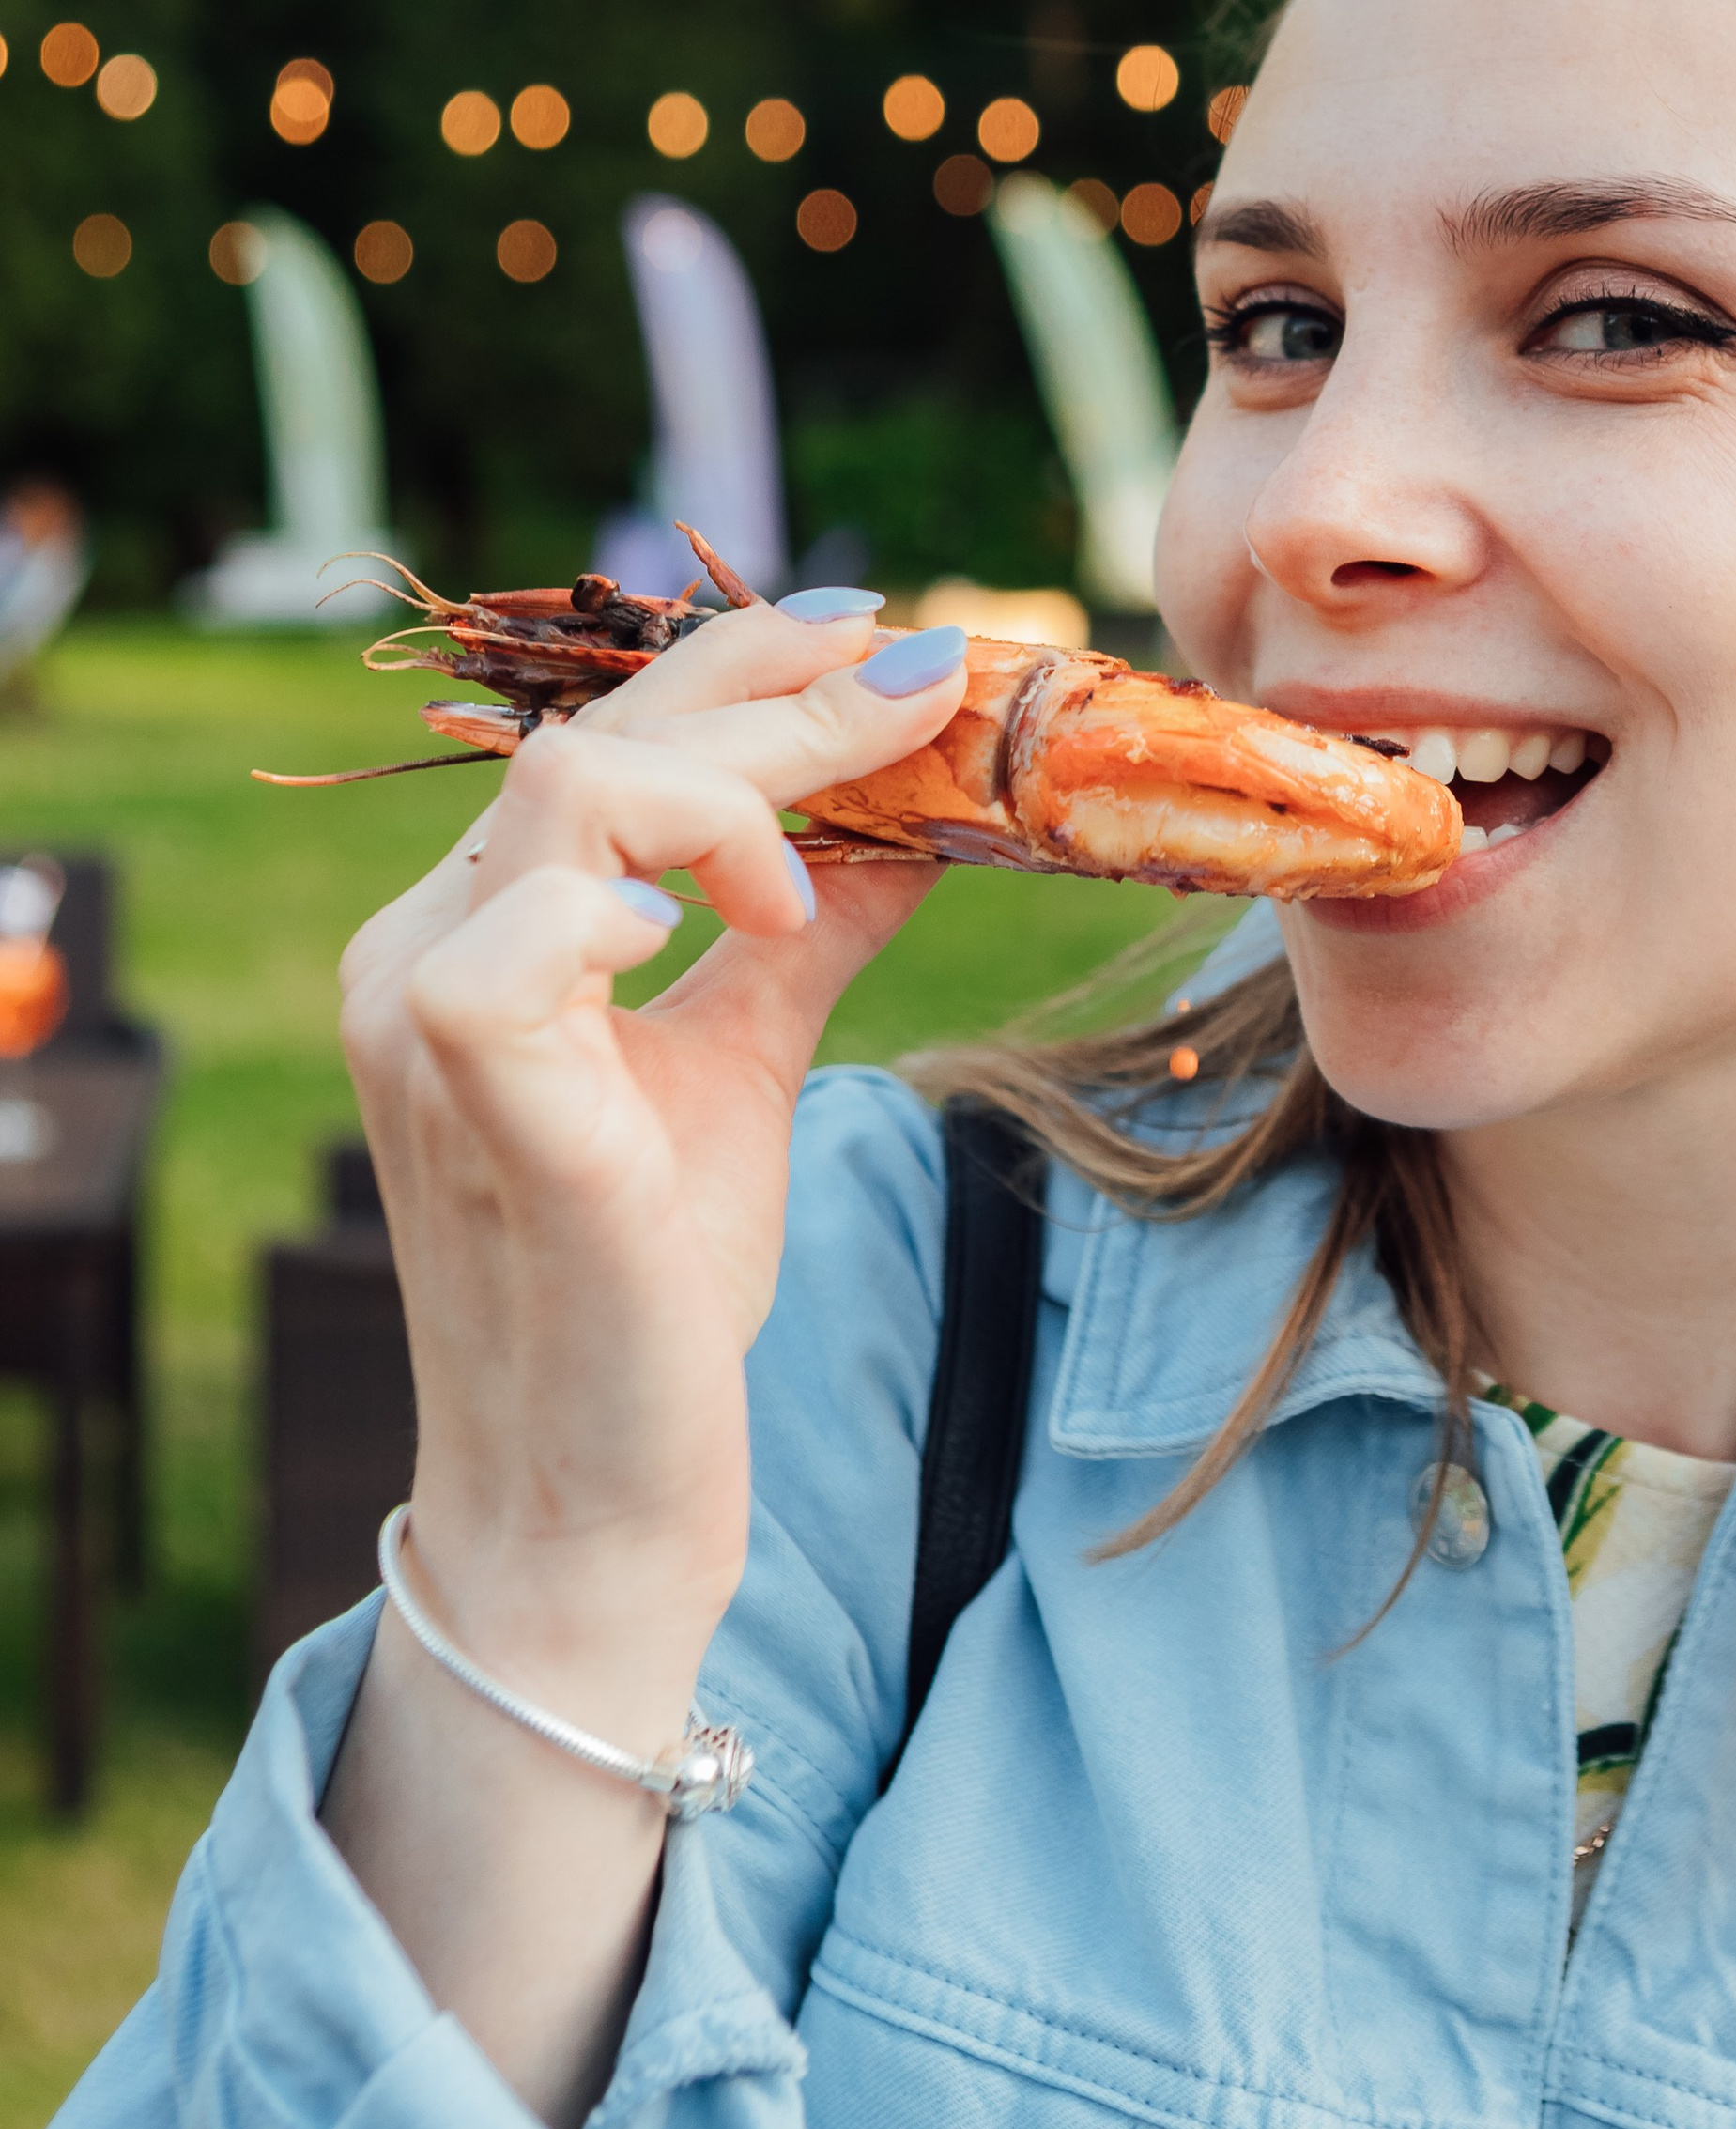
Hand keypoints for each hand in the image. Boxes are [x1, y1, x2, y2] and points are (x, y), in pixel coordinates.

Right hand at [336, 601, 966, 1741]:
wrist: (598, 1489)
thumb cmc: (651, 1286)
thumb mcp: (744, 1064)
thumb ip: (804, 938)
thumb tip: (919, 827)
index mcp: (470, 931)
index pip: (600, 741)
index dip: (743, 671)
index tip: (884, 639)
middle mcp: (416, 948)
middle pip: (596, 738)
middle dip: (780, 696)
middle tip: (926, 681)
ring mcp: (418, 1013)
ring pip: (569, 792)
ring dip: (736, 791)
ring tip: (814, 877)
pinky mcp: (469, 1088)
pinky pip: (527, 932)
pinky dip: (642, 904)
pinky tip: (732, 933)